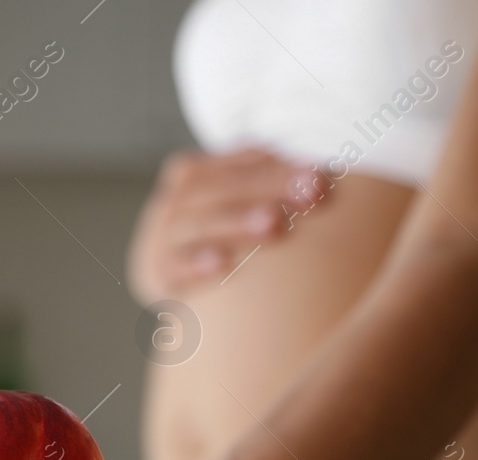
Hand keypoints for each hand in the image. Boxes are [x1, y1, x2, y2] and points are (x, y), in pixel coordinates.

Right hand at [128, 148, 327, 302]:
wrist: (169, 279)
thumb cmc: (218, 239)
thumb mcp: (236, 204)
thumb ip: (266, 183)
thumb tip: (321, 172)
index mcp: (197, 173)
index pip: (242, 162)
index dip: (281, 165)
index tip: (321, 175)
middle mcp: (176, 199)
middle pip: (223, 187)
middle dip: (268, 188)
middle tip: (310, 194)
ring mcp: (162, 236)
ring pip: (198, 222)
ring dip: (236, 221)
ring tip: (274, 224)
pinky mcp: (156, 273)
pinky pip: (173, 266)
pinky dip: (194, 264)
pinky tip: (220, 263)